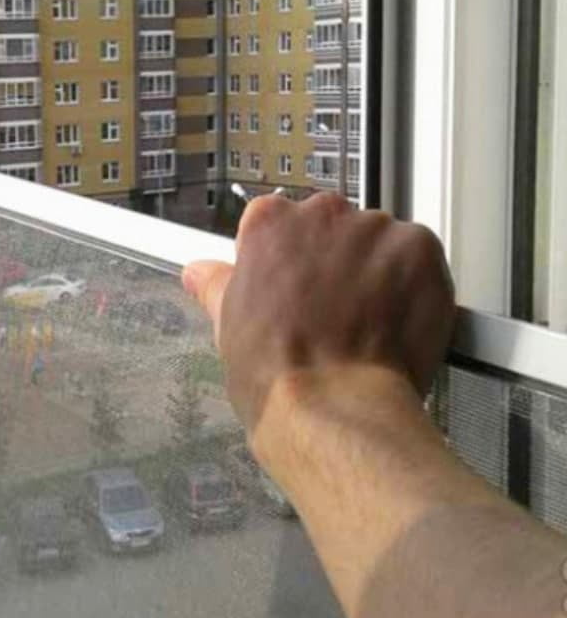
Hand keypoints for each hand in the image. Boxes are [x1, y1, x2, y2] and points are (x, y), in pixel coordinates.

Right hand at [182, 192, 455, 430]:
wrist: (334, 405)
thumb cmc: (275, 372)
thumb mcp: (227, 326)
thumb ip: (217, 286)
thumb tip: (199, 272)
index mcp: (268, 223)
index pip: (275, 221)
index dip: (283, 259)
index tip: (289, 289)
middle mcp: (321, 212)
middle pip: (330, 226)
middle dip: (332, 260)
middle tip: (328, 311)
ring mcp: (374, 228)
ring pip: (376, 242)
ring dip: (375, 271)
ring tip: (366, 323)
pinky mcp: (419, 249)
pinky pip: (418, 258)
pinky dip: (413, 285)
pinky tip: (394, 322)